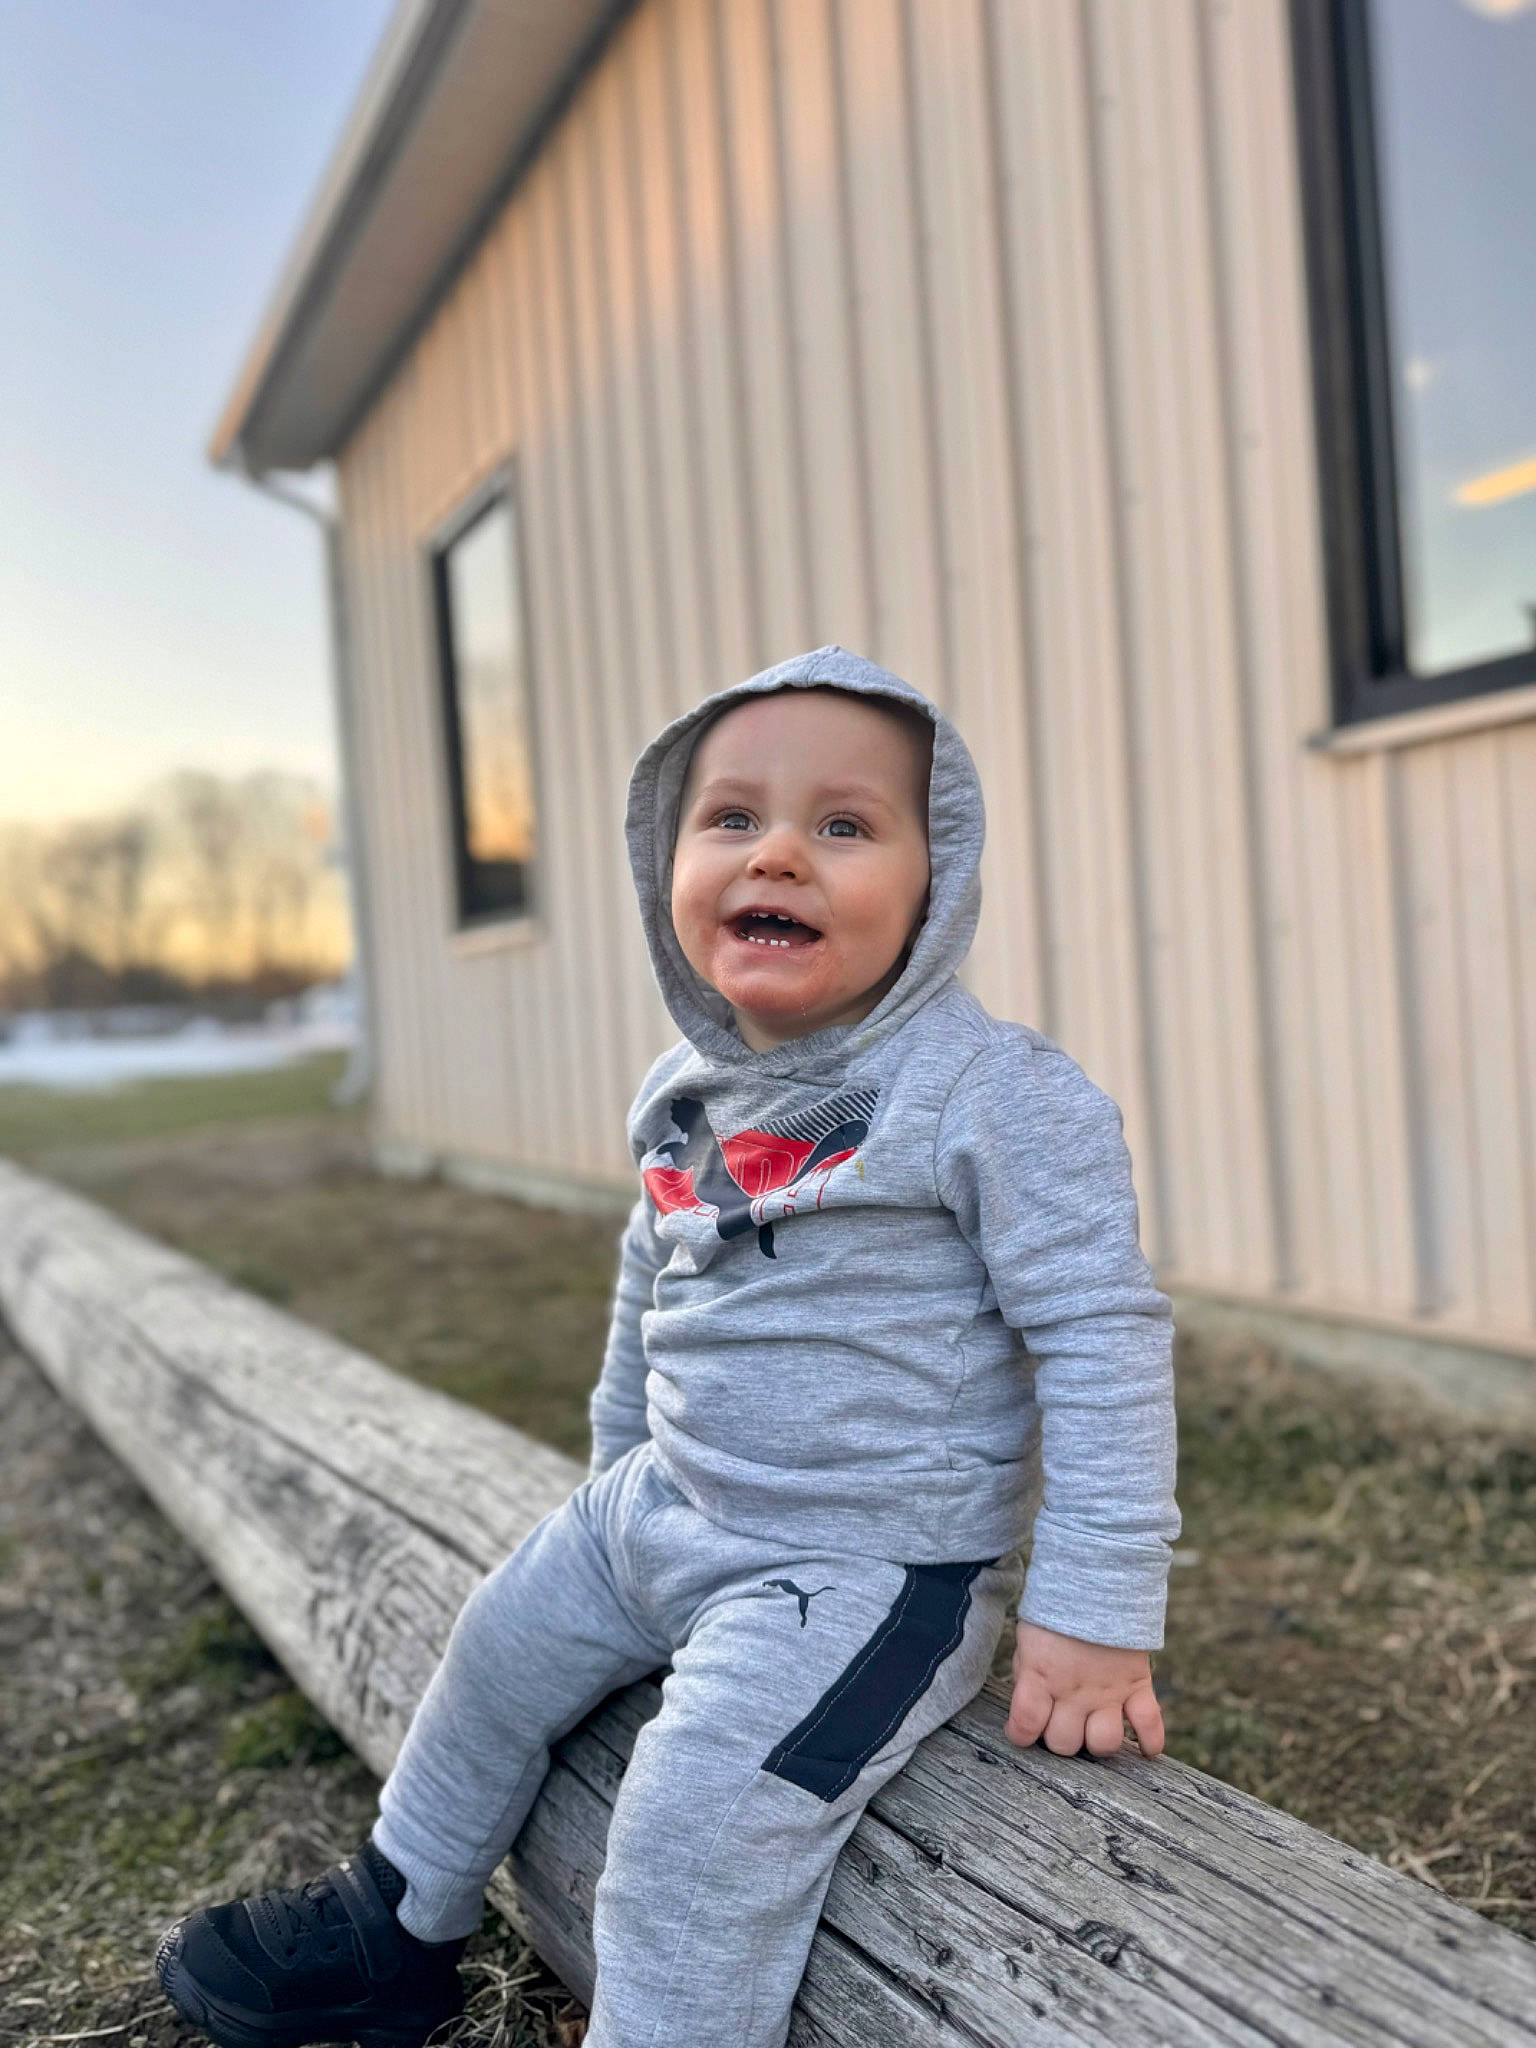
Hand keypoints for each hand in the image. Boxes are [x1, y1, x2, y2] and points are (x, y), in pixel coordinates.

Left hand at [1005, 1619, 1164, 1757]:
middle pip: (1064, 1743)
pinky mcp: (1137, 1685)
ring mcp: (1108, 1691)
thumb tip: (1029, 1709)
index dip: (1021, 1734)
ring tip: (1093, 1728)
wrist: (1096, 1578)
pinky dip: (1150, 1741)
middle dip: (1059, 1738)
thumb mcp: (1028, 1640)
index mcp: (1041, 1674)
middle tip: (1061, 1721)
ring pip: (1103, 1743)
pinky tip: (1144, 1749)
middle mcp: (1073, 1690)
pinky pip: (1149, 1724)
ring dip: (1096, 1743)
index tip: (1023, 1731)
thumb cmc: (1056, 1611)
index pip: (1026, 1724)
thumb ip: (1028, 1676)